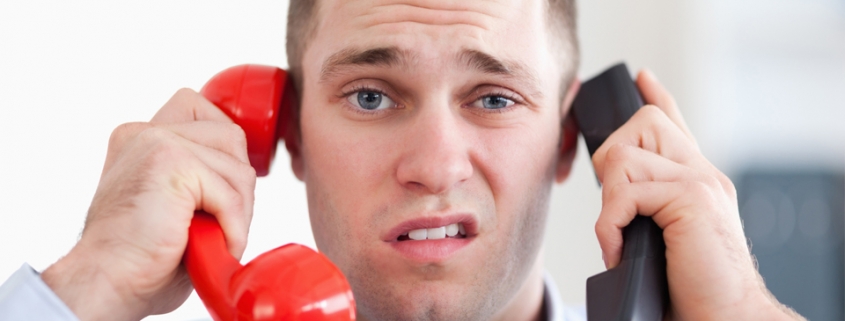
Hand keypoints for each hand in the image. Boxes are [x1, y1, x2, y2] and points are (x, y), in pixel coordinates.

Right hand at [41, 89, 255, 319]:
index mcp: (142, 139)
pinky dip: (232, 228)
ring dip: (238, 213)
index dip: (226, 154)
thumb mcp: (173, 207)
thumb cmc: (138, 261)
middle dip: (237, 186)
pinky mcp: (172, 161)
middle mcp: (146, 133)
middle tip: (218, 226)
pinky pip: (231, 194)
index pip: (205, 114)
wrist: (104, 284)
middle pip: (231, 137)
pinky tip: (210, 248)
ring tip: (211, 241)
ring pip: (238, 167)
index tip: (218, 196)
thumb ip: (200, 178)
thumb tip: (243, 173)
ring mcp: (159, 142)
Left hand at [591, 70, 803, 319]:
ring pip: (624, 157)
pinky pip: (625, 194)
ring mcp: (700, 181)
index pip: (675, 123)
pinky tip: (620, 251)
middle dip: (611, 163)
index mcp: (698, 178)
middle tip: (616, 211)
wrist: (724, 314)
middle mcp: (702, 172)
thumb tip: (613, 194)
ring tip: (619, 239)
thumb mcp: (665, 235)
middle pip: (642, 124)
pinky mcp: (692, 198)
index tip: (641, 78)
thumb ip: (649, 207)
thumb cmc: (693, 285)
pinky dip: (610, 227)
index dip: (656, 97)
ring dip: (609, 204)